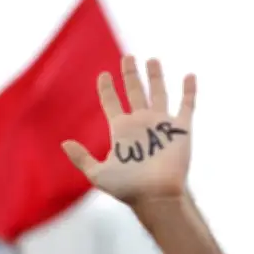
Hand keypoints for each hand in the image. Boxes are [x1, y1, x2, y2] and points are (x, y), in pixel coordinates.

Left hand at [61, 55, 195, 204]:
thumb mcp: (98, 173)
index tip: (104, 75)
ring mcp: (161, 125)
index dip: (107, 88)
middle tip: (128, 57)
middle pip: (134, 91)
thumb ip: (81, 158)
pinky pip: (186, 105)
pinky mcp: (181, 129)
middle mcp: (140, 123)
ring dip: (155, 76)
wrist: (156, 195)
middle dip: (131, 74)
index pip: (111, 102)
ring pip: (159, 93)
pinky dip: (189, 91)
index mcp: (121, 130)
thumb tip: (64, 143)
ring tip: (152, 59)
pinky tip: (189, 75)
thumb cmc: (128, 188)